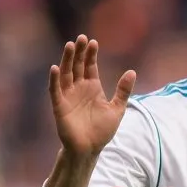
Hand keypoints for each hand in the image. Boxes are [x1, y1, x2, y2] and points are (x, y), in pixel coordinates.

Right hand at [50, 35, 136, 158]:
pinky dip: (54, 79)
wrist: (90, 149)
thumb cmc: (102, 130)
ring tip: (69, 45)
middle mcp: (79, 89)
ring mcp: (68, 96)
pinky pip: (55, 90)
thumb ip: (123, 90)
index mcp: (93, 88)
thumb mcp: (117, 108)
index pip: (90, 66)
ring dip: (66, 60)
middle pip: (77, 66)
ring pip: (66, 74)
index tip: (93, 42)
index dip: (90, 55)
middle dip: (78, 52)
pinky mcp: (59, 106)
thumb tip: (132, 72)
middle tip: (80, 38)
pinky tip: (55, 67)